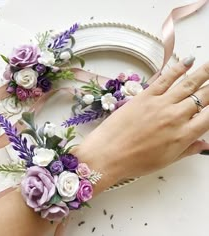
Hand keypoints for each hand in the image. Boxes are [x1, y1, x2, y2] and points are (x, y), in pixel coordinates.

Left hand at [71, 56, 208, 192]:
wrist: (108, 153)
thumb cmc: (135, 161)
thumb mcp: (165, 160)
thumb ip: (187, 149)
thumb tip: (204, 145)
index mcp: (183, 135)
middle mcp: (175, 117)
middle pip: (202, 97)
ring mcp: (160, 104)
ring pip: (187, 84)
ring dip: (203, 72)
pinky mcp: (144, 96)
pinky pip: (164, 79)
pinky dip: (177, 69)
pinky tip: (187, 61)